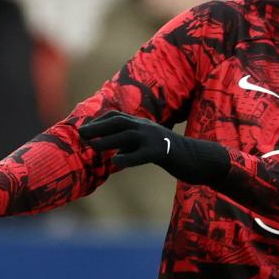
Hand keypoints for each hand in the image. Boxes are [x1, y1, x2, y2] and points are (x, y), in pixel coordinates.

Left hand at [79, 111, 228, 185]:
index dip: (99, 121)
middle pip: (119, 122)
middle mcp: (147, 128)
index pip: (117, 117)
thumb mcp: (148, 146)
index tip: (84, 128)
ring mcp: (155, 139)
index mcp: (143, 124)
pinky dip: (128, 157)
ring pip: (128, 136)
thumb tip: (115, 152)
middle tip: (81, 134)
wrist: (197, 158)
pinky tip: (116, 161)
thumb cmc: (171, 154)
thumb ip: (132, 146)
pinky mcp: (162, 153)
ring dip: (108, 140)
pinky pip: (142, 155)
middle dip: (99, 127)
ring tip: (93, 147)